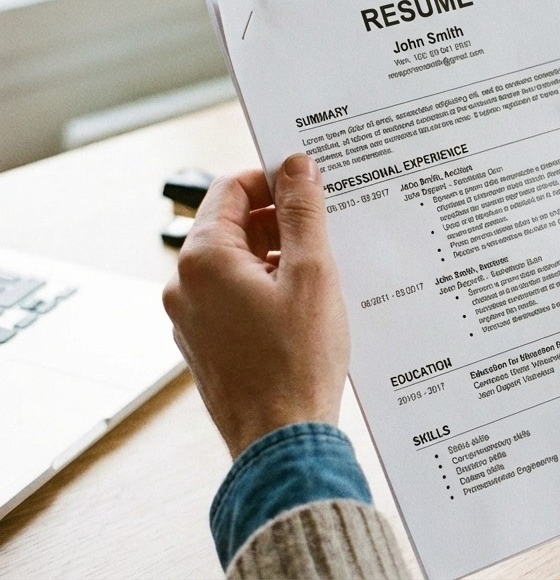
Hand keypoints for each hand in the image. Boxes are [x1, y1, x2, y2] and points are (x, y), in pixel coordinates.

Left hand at [163, 154, 347, 458]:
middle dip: (280, 222)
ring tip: (323, 276)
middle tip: (327, 231)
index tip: (312, 188)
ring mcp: (191, 318)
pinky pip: (235, 298)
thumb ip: (303, 213)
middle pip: (232, 226)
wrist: (281, 440)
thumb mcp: (312, 274)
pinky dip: (268, 291)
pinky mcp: (206, 344)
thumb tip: (298, 166)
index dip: (274, 182)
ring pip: (236, 264)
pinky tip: (306, 309)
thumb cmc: (297, 361)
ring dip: (278, 258)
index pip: (231, 189)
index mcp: (203, 260)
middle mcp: (185, 285)